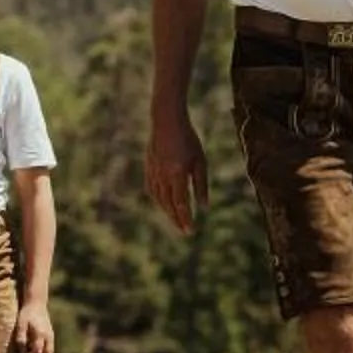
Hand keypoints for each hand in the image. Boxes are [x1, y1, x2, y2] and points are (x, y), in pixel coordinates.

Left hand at [14, 301, 55, 352]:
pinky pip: (50, 349)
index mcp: (40, 334)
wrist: (36, 304)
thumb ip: (21, 339)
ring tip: (30, 352)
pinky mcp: (51, 336)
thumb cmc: (26, 314)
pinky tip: (34, 346)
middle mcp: (48, 337)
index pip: (38, 352)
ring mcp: (51, 336)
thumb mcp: (21, 325)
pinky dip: (43, 352)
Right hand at [146, 109, 208, 234]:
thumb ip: (201, 185)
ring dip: (167, 211)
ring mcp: (154, 172)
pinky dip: (158, 200)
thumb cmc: (188, 139)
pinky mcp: (149, 168)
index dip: (186, 218)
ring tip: (176, 219)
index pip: (181, 203)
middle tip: (184, 231)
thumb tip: (204, 206)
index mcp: (177, 174)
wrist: (166, 121)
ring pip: (159, 199)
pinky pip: (152, 189)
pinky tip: (163, 203)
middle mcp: (163, 176)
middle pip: (169, 205)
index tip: (190, 231)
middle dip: (176, 219)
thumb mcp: (200, 161)